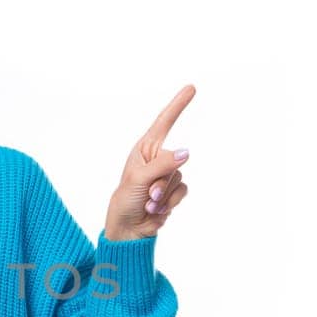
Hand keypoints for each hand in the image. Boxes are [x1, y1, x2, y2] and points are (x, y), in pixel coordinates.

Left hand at [104, 84, 193, 239]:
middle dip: (162, 180)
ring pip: (180, 177)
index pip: (164, 122)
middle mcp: (157, 158)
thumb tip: (186, 153)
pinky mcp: (173, 191)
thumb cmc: (125, 199)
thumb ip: (163, 164)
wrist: (128, 228)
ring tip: (148, 202)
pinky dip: (170, 202)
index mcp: (145, 149)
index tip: (191, 88)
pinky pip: (183, 191)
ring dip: (164, 194)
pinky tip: (156, 209)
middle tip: (146, 193)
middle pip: (176, 160)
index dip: (178, 105)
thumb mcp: (139, 178)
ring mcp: (167, 175)